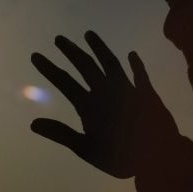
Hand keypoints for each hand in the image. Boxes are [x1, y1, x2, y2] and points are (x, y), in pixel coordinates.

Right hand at [31, 31, 180, 178]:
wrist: (159, 157)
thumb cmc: (120, 158)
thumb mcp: (86, 149)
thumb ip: (60, 134)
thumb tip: (33, 123)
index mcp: (90, 106)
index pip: (64, 82)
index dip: (49, 68)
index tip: (36, 55)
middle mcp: (107, 91)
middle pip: (85, 66)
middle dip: (71, 51)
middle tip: (59, 38)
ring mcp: (128, 90)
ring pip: (110, 63)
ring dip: (99, 48)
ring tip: (89, 34)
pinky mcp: (146, 93)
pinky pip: (140, 74)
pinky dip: (136, 64)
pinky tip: (132, 54)